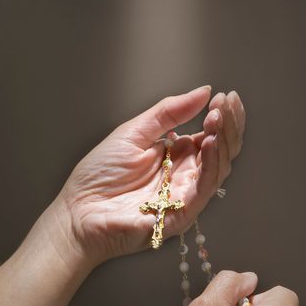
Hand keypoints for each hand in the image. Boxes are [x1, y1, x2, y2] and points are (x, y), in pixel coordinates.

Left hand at [47, 85, 244, 270]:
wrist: (77, 211)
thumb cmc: (98, 176)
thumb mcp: (134, 132)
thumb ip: (168, 113)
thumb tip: (202, 92)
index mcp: (177, 155)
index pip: (212, 134)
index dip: (221, 116)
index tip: (223, 95)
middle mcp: (186, 175)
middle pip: (222, 150)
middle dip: (228, 124)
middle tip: (225, 103)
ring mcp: (185, 195)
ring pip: (219, 168)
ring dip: (223, 140)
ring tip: (217, 118)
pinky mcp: (181, 213)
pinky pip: (204, 189)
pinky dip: (211, 164)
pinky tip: (210, 142)